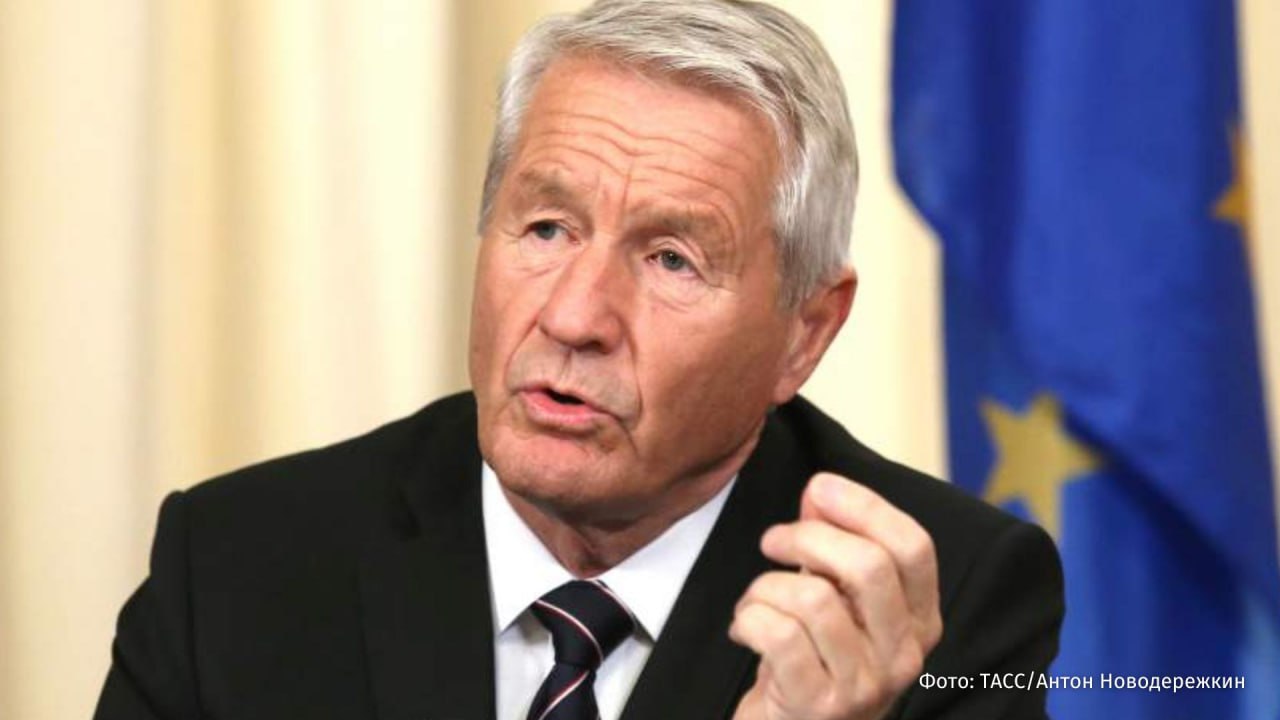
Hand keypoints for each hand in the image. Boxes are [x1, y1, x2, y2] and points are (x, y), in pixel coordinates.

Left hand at [729, 472, 942, 719]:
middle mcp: (903, 655)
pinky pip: (777, 636)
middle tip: (773, 541)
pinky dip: (748, 618)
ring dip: (765, 586)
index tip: (820, 487)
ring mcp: (864, 685)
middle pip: (868, 566)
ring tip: (755, 600)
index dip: (865, 506)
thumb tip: (821, 489)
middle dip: (807, 537)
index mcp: (919, 620)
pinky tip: (744, 627)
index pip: (913, 546)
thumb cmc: (812, 659)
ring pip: (813, 598)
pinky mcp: (818, 706)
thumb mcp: (833, 597)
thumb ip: (832, 544)